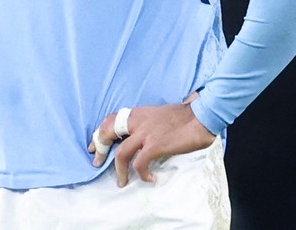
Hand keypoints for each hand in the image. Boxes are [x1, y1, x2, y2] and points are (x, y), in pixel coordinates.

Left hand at [88, 93, 214, 186]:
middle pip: (108, 132)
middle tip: (97, 161)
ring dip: (118, 170)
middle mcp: (137, 122)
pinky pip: (139, 163)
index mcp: (138, 114)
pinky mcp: (156, 145)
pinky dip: (141, 173)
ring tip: (121, 181)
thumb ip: (147, 122)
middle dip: (100, 148)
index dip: (100, 133)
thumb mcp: (158, 114)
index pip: (110, 120)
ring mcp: (145, 134)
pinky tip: (149, 178)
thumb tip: (142, 135)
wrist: (201, 115)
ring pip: (121, 153)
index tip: (94, 145)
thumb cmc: (185, 115)